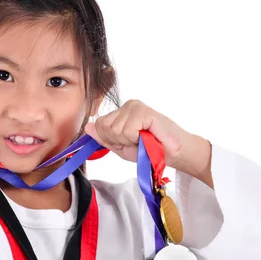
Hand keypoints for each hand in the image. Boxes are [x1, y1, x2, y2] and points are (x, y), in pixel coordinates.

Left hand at [84, 100, 212, 186]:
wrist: (173, 154)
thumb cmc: (150, 150)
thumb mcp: (121, 147)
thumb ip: (104, 138)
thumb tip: (87, 127)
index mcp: (121, 113)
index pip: (99, 125)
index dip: (111, 140)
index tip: (128, 143)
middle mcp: (127, 106)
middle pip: (105, 127)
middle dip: (119, 141)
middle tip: (138, 141)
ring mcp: (135, 106)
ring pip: (115, 130)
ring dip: (130, 141)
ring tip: (144, 139)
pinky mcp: (143, 111)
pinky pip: (127, 130)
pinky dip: (136, 138)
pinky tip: (148, 136)